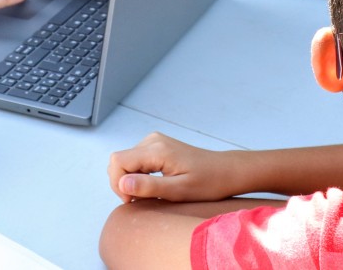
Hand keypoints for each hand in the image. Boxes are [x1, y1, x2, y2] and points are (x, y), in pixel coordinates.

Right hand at [107, 132, 239, 203]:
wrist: (225, 171)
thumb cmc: (208, 183)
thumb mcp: (179, 191)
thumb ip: (149, 187)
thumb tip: (122, 184)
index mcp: (157, 150)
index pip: (117, 161)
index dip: (118, 184)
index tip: (134, 200)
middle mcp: (152, 140)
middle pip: (119, 161)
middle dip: (124, 184)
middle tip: (144, 199)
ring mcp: (154, 141)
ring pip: (125, 161)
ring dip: (131, 180)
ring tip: (152, 193)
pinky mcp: (157, 146)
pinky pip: (135, 161)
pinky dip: (138, 175)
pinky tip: (155, 185)